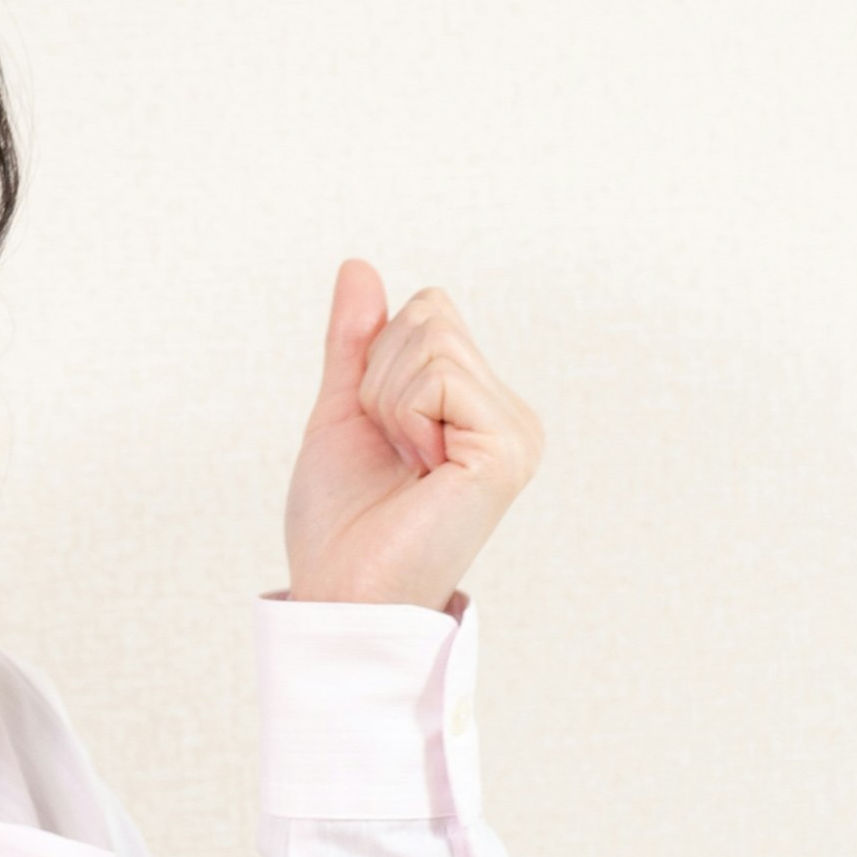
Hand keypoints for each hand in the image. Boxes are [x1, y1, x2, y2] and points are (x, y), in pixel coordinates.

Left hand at [281, 258, 543, 610]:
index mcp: (482, 406)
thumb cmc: (343, 519)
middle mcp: (511, 417)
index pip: (430, 309)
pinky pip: (437, 376)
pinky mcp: (505, 450)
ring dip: (388, 401)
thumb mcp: (344, 409)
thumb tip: (359, 267)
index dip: (379, 360)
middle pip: (431, 315)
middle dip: (380, 378)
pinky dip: (404, 416)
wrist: (340, 589)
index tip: (384, 432)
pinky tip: (420, 473)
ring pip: (432, 338)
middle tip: (392, 453)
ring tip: (405, 466)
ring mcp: (516, 434)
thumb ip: (357, 341)